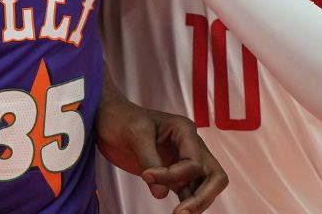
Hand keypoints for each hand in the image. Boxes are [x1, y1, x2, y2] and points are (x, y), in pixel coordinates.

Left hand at [95, 83, 227, 212]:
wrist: (106, 120)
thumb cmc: (121, 118)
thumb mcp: (135, 133)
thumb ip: (149, 160)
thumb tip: (161, 194)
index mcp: (185, 130)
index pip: (194, 162)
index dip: (173, 175)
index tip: (146, 176)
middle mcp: (190, 145)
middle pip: (214, 176)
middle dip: (203, 197)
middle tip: (182, 213)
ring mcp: (183, 161)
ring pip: (204, 187)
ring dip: (196, 203)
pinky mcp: (173, 174)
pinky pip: (188, 192)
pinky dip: (186, 203)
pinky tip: (178, 212)